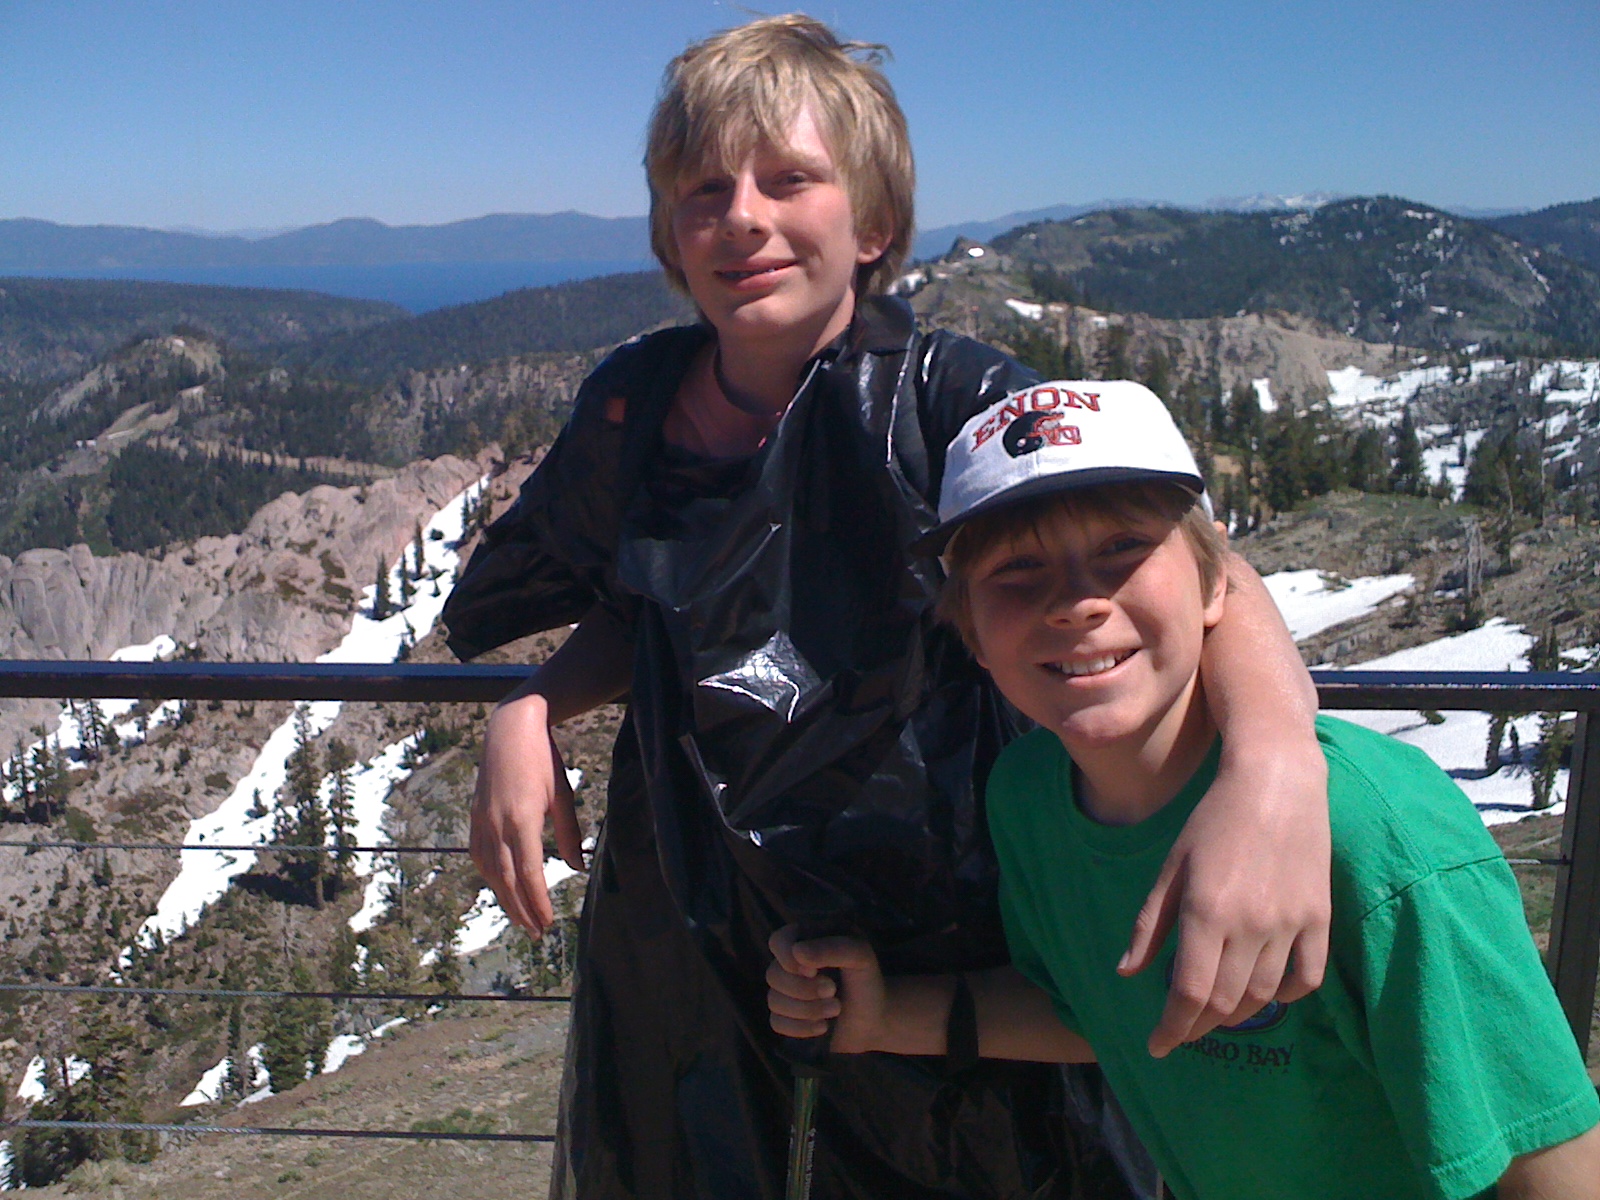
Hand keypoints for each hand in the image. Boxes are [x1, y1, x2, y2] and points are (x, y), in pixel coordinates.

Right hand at [469, 691, 584, 937]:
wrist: (510, 729)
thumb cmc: (543, 759)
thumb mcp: (562, 794)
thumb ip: (569, 833)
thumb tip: (576, 866)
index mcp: (522, 819)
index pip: (529, 872)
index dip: (538, 901)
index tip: (548, 922)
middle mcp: (497, 824)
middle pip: (507, 879)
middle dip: (522, 909)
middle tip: (537, 933)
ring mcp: (482, 821)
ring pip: (490, 871)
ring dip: (505, 898)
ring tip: (521, 919)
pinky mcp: (475, 817)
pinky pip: (480, 856)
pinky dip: (490, 877)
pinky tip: (501, 888)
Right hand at [766, 926, 887, 1054]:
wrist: (876, 1019)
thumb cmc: (867, 981)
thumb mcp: (860, 957)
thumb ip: (833, 948)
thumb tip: (797, 951)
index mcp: (806, 940)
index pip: (778, 941)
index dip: (788, 958)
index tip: (813, 971)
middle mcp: (791, 964)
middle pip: (773, 975)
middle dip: (804, 988)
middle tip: (833, 991)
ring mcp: (786, 992)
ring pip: (774, 1000)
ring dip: (807, 1009)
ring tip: (836, 1009)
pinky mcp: (787, 1018)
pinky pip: (777, 1022)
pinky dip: (800, 1028)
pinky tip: (823, 1027)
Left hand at [1120, 742, 1330, 1057]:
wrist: (1276, 782)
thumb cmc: (1212, 820)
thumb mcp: (1170, 868)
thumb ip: (1148, 925)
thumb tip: (1126, 973)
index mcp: (1205, 913)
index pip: (1188, 993)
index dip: (1171, 1028)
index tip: (1156, 1046)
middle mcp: (1250, 926)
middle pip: (1225, 1002)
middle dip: (1197, 1026)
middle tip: (1180, 1032)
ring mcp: (1290, 924)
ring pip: (1264, 996)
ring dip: (1237, 1015)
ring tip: (1214, 1016)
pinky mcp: (1319, 917)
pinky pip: (1307, 977)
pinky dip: (1285, 995)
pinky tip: (1265, 994)